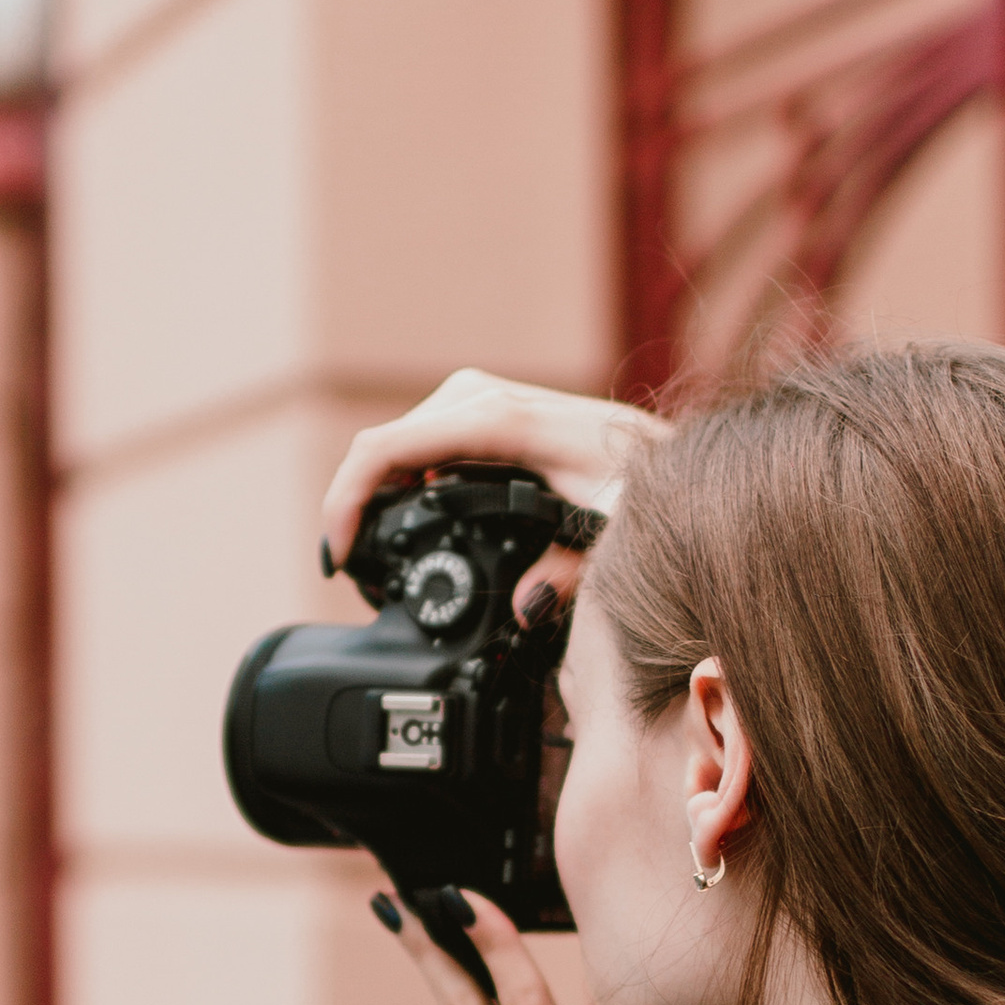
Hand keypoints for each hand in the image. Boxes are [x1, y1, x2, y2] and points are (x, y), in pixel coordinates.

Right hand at [321, 372, 669, 591]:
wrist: (666, 447)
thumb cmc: (640, 483)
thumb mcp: (613, 530)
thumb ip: (570, 568)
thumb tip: (526, 605)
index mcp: (497, 420)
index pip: (386, 449)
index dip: (346, 502)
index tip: (339, 557)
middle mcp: (479, 398)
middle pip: (381, 448)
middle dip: (355, 508)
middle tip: (353, 575)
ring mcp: (478, 399)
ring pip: (397, 445)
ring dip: (375, 496)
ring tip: (371, 558)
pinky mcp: (483, 412)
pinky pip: (420, 444)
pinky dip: (401, 484)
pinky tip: (405, 526)